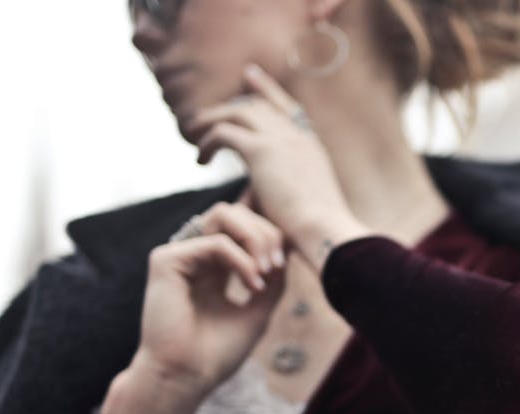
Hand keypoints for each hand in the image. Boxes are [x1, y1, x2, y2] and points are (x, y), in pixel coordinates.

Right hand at [136, 199, 286, 396]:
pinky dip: (242, 260)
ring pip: (224, 215)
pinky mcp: (166, 261)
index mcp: (213, 268)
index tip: (283, 265)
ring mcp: (179, 256)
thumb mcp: (258, 311)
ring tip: (267, 271)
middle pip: (235, 213)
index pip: (242, 229)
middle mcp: (194, 257)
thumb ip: (272, 279)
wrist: (187, 378)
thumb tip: (287, 248)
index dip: (269, 236)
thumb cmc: (217, 354)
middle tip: (278, 266)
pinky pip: (216, 242)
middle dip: (265, 232)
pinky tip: (253, 284)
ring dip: (256, 238)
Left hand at [188, 64, 363, 259]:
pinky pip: (224, 133)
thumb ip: (280, 190)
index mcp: (312, 146)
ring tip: (193, 134)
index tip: (250, 76)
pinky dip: (208, 143)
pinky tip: (201, 160)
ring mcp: (281, 139)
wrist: (325, 231)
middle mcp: (297, 136)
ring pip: (237, 111)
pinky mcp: (261, 150)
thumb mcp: (303, 203)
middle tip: (205, 116)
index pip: (287, 106)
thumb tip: (254, 196)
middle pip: (258, 104)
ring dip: (211, 120)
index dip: (267, 89)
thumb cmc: (317, 232)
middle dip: (230, 105)